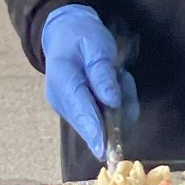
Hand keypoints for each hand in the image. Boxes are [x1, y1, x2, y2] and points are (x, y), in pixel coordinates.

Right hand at [40, 5, 138, 159]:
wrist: (65, 34)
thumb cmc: (81, 37)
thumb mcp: (96, 46)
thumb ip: (102, 73)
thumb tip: (112, 101)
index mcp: (63, 81)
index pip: (80, 110)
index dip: (94, 131)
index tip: (105, 150)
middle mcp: (62, 102)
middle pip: (92, 123)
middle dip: (118, 112)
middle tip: (122, 76)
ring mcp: (70, 110)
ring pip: (103, 124)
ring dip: (121, 105)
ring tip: (118, 74)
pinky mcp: (80, 114)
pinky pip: (105, 120)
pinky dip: (119, 106)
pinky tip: (116, 83)